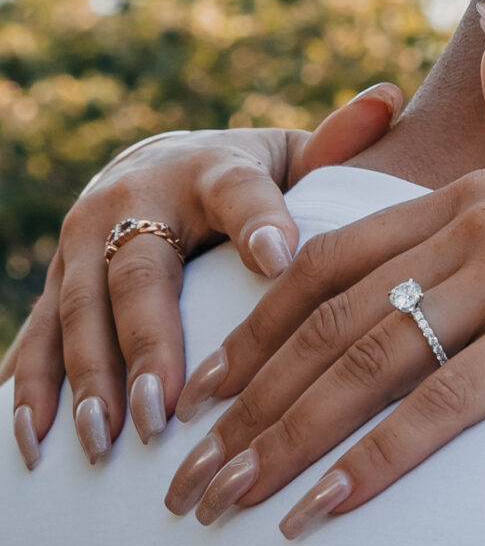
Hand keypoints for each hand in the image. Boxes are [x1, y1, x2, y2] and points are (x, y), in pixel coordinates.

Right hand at [4, 86, 400, 469]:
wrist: (160, 167)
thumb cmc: (250, 181)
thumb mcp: (292, 160)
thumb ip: (338, 146)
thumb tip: (387, 98)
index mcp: (210, 171)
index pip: (239, 193)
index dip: (259, 222)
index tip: (279, 261)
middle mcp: (132, 200)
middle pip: (137, 274)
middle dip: (147, 345)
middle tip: (163, 412)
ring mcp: (82, 243)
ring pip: (76, 313)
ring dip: (86, 383)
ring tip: (106, 444)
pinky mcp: (55, 282)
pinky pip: (35, 340)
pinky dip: (29, 394)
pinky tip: (35, 447)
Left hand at [163, 10, 484, 537]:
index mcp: (481, 189)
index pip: (334, 262)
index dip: (259, 327)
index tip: (205, 386)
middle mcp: (481, 225)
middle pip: (328, 320)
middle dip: (244, 402)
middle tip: (185, 474)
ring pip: (365, 365)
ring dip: (281, 444)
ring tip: (223, 503)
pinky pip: (442, 409)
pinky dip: (374, 464)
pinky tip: (323, 512)